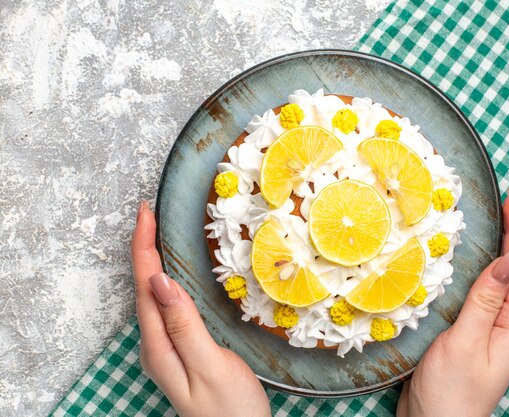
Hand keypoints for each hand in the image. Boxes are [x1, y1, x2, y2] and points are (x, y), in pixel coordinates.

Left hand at [131, 201, 270, 416]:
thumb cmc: (231, 410)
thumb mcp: (210, 366)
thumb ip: (184, 325)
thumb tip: (161, 281)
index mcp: (159, 346)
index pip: (145, 287)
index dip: (143, 248)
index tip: (145, 213)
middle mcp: (156, 346)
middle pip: (144, 289)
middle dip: (143, 248)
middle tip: (148, 214)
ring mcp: (168, 350)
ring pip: (154, 297)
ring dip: (151, 262)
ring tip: (154, 234)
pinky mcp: (182, 351)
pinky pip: (166, 308)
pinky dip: (167, 282)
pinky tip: (172, 276)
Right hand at [397, 187, 508, 416]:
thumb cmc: (452, 392)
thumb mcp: (468, 342)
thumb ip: (487, 301)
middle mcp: (505, 323)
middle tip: (504, 201)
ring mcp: (488, 328)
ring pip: (494, 280)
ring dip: (494, 249)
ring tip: (490, 222)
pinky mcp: (468, 332)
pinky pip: (476, 294)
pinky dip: (473, 270)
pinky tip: (463, 263)